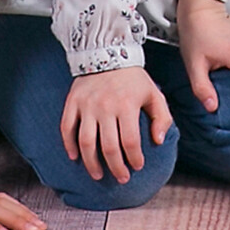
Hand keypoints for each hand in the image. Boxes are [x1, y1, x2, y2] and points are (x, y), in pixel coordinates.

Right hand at [61, 66, 170, 183]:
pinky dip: (69, 145)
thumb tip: (158, 141)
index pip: (130, 141)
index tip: (137, 166)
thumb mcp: (153, 93)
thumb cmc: (133, 78)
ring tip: (98, 175)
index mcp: (127, 104)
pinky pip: (67, 127)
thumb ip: (162, 117)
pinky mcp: (73, 101)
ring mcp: (87, 105)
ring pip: (86, 142)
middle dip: (116, 168)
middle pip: (109, 147)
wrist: (107, 51)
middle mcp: (106, 106)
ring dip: (91, 163)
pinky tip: (75, 157)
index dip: (134, 159)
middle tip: (121, 178)